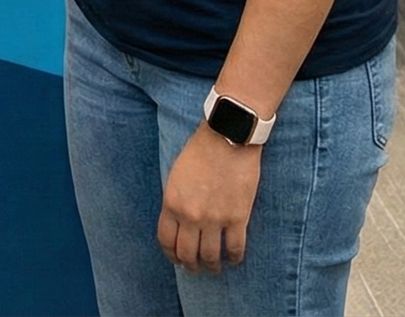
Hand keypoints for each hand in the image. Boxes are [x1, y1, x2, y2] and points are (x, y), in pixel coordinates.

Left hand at [157, 127, 259, 274]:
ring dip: (212, 266)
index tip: (176, 259)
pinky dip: (234, 258)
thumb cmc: (200, 150)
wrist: (228, 137)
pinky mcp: (238, 217)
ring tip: (215, 268)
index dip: (171, 254)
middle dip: (190, 265)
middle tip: (195, 268)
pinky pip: (235, 247)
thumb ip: (175, 201)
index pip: (166, 241)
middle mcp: (191, 216)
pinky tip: (234, 259)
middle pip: (187, 253)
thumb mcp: (176, 176)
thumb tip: (179, 222)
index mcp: (172, 204)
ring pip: (210, 256)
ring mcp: (215, 219)